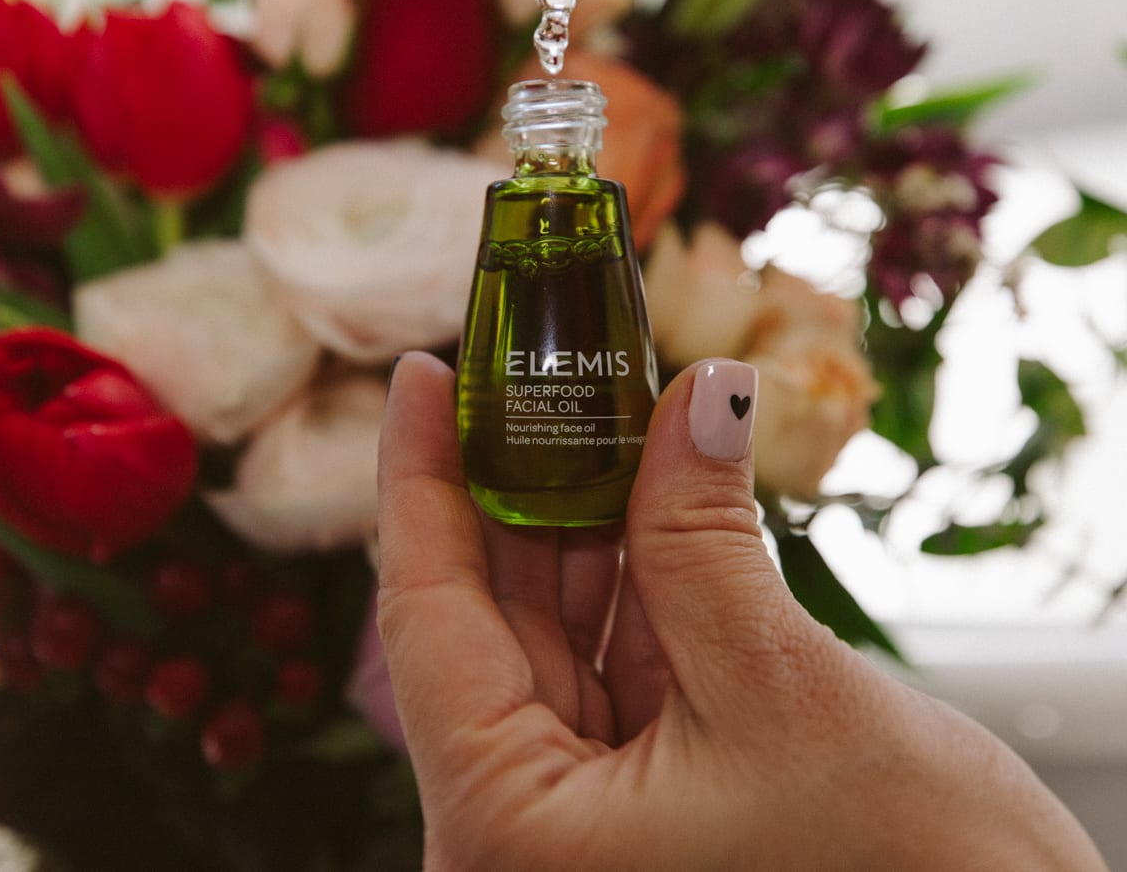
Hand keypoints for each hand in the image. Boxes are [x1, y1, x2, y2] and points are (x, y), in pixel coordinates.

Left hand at [377, 352, 1106, 871]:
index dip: (419, 481)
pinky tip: (646, 485)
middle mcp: (526, 833)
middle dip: (512, 485)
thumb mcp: (777, 686)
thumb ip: (705, 533)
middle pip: (486, 620)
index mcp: (511, 833)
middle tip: (521, 371)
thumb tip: (695, 393)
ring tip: (591, 406)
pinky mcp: (646, 803)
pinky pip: (616, 662)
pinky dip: (634, 574)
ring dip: (580, 520)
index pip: (427, 617)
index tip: (423, 377)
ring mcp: (585, 822)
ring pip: (556, 635)